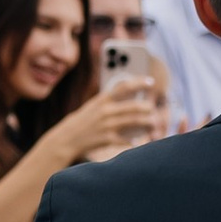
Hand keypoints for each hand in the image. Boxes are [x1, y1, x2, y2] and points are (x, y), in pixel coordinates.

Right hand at [46, 79, 161, 169]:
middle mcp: (105, 111)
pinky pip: (127, 139)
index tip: (150, 82)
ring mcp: (107, 125)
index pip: (124, 86)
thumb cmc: (84, 120)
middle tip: (153, 108)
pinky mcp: (108, 139)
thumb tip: (131, 95)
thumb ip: (110, 100)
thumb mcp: (93, 105)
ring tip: (153, 123)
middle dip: (148, 107)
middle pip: (134, 106)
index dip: (139, 82)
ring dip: (147, 122)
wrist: (67, 138)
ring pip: (135, 121)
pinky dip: (135, 140)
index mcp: (102, 99)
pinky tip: (138, 140)